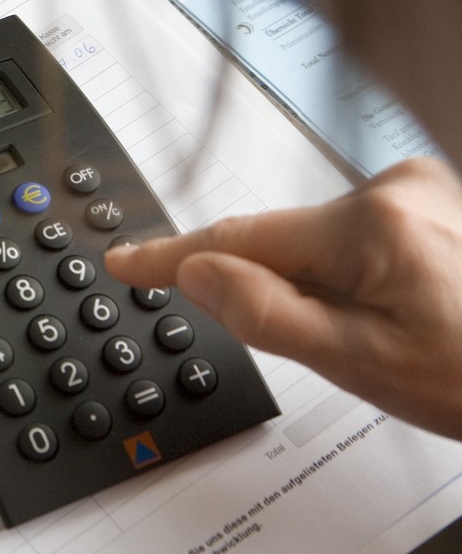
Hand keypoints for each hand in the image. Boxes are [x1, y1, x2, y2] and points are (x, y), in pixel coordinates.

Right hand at [105, 158, 461, 438]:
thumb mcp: (363, 366)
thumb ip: (268, 314)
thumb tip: (197, 272)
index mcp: (371, 224)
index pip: (237, 237)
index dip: (171, 256)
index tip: (123, 259)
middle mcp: (397, 186)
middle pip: (285, 240)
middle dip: (282, 290)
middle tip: (337, 348)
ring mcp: (423, 187)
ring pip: (325, 241)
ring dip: (326, 286)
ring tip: (395, 337)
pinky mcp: (438, 199)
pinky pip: (360, 235)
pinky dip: (356, 273)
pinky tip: (405, 313)